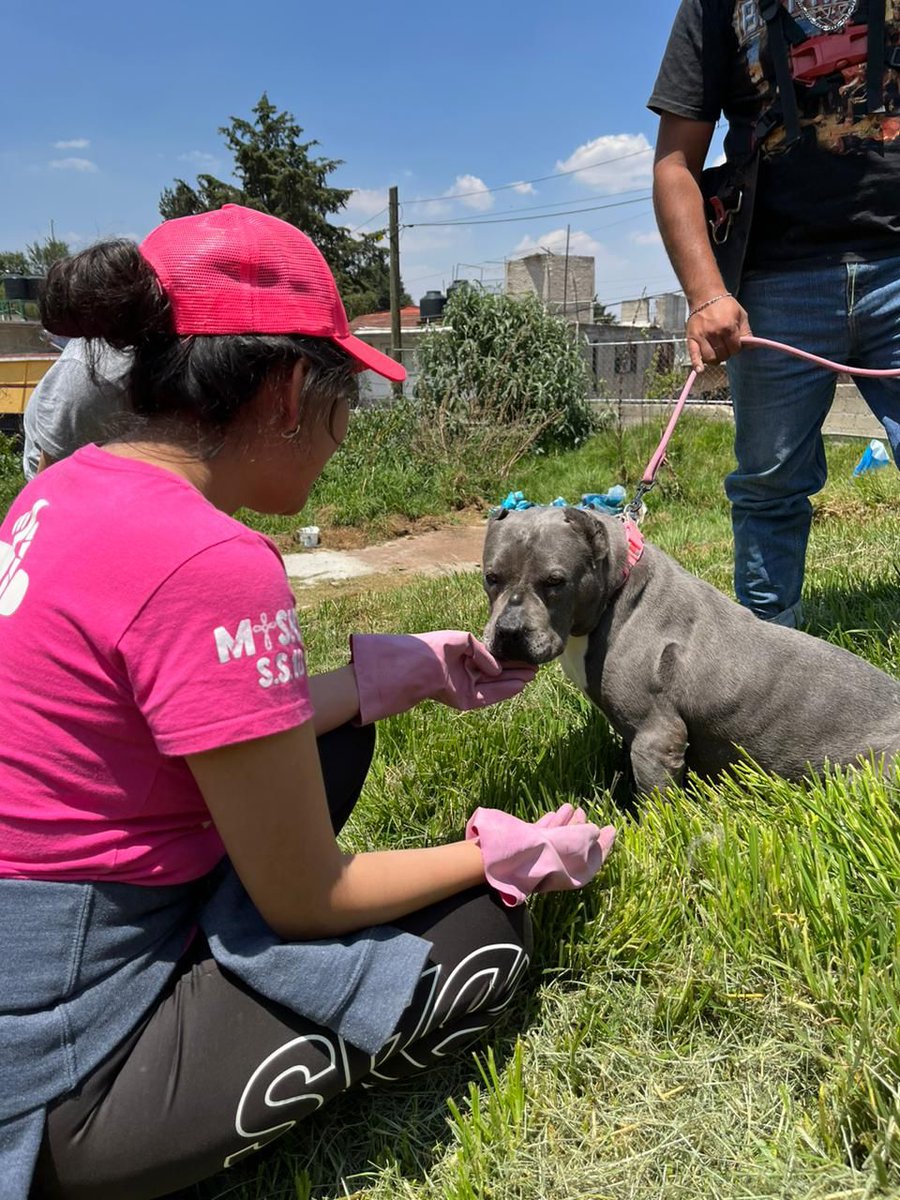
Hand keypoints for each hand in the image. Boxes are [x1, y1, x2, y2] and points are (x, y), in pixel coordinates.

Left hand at [350, 631, 536, 724]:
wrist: (421, 664)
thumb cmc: (436, 647)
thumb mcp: (463, 639)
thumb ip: (483, 651)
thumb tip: (496, 668)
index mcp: (464, 658)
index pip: (491, 660)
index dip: (508, 660)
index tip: (525, 657)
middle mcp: (467, 674)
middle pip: (497, 674)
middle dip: (515, 671)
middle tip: (535, 668)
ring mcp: (467, 688)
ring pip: (495, 685)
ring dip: (514, 681)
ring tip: (532, 676)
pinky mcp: (466, 700)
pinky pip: (489, 696)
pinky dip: (504, 691)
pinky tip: (519, 685)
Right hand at [465, 804, 615, 906]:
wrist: (507, 857)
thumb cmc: (545, 852)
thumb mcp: (575, 841)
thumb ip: (587, 835)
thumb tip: (594, 831)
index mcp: (572, 873)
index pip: (593, 859)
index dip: (604, 844)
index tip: (612, 828)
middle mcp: (557, 868)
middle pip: (574, 848)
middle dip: (582, 830)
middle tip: (588, 813)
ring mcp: (540, 859)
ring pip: (557, 839)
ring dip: (566, 822)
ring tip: (572, 807)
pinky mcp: (525, 850)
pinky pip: (541, 836)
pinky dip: (549, 824)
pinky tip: (553, 813)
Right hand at [686, 295, 750, 370]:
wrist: (706, 296)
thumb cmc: (725, 305)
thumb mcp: (741, 315)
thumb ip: (746, 331)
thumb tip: (752, 347)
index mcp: (728, 327)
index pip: (735, 349)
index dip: (736, 348)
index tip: (734, 343)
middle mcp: (715, 333)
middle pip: (723, 355)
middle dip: (726, 353)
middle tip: (725, 345)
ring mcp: (702, 336)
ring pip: (710, 358)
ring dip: (715, 359)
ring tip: (716, 352)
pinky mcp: (692, 338)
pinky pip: (694, 354)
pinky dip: (696, 364)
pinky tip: (700, 370)